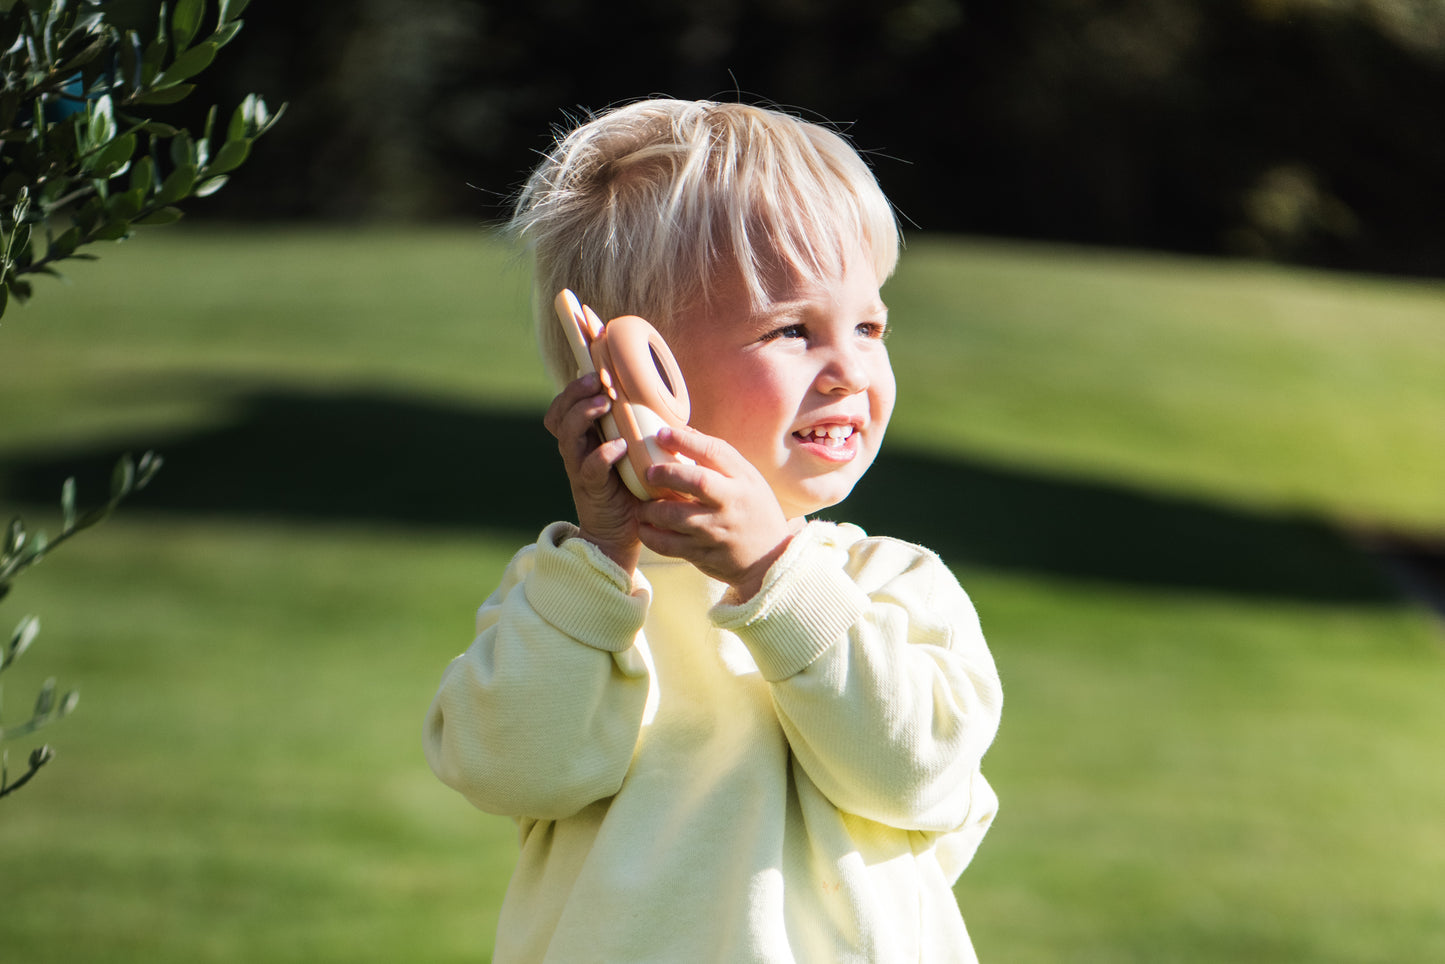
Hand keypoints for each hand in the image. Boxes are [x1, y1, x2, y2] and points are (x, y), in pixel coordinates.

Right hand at [542, 373, 640, 571]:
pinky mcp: (590, 489)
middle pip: (558, 413)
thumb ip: (642, 428)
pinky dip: (602, 454)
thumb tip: (666, 401)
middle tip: (598, 381)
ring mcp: (579, 468)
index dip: (575, 385)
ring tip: (603, 405)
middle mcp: (576, 449)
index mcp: (585, 437)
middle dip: (575, 392)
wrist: (622, 535)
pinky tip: (619, 446)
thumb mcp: (637, 452)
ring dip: (583, 415)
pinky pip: (588, 467)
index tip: (598, 368)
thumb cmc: (633, 489)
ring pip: (566, 434)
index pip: (565, 404)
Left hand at [636, 425, 794, 600]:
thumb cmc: (754, 510)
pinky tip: (645, 527)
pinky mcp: (704, 554)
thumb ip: (720, 458)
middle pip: (697, 481)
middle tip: (648, 473)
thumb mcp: (749, 480)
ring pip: (676, 516)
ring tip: (642, 505)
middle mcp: (731, 504)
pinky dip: (651, 535)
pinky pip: (669, 545)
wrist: (770, 559)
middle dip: (667, 473)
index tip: (662, 434)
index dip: (684, 440)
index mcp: (744, 481)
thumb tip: (685, 431)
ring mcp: (717, 531)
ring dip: (650, 509)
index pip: (714, 452)